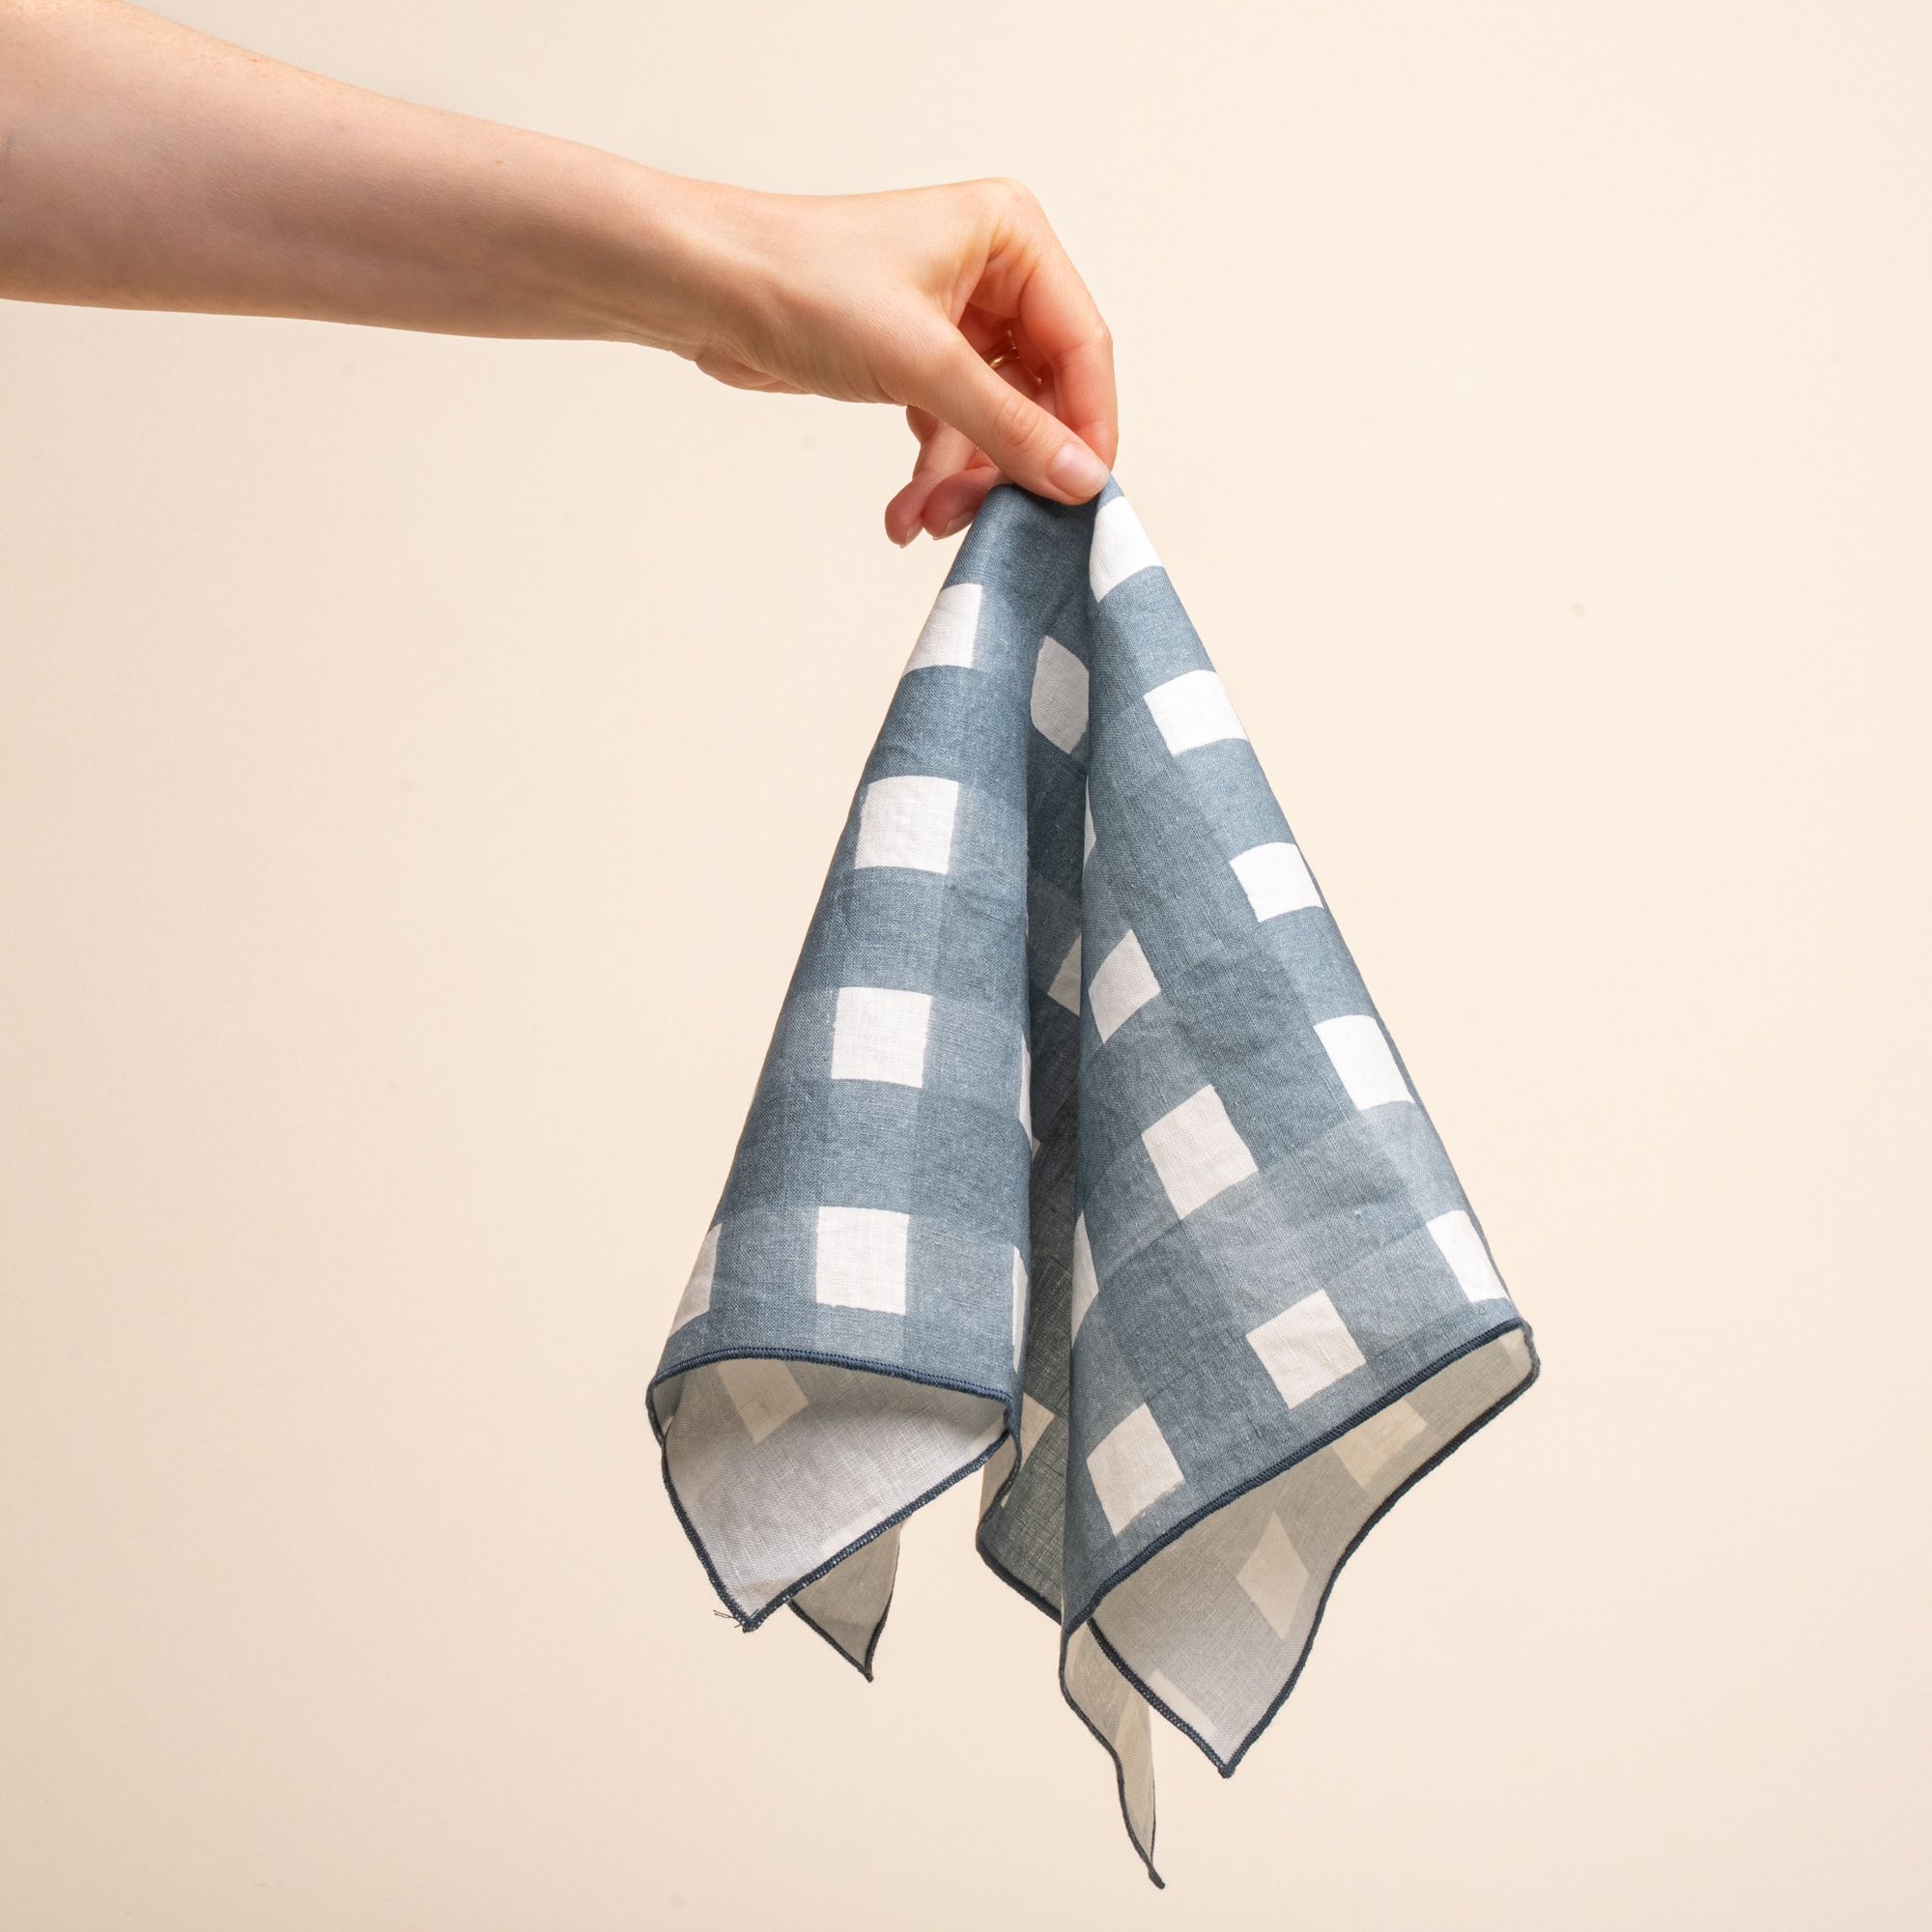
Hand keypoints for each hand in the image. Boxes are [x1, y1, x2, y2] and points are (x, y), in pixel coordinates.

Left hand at [668, 177, 1117, 545]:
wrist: (703, 290)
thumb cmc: (799, 283)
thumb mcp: (921, 362)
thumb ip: (1009, 426)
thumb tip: (1083, 480)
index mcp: (1011, 238)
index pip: (1082, 346)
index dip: (1086, 427)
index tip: (1080, 499)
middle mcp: (991, 274)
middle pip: (1041, 393)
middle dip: (1009, 464)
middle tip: (982, 517)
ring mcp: (953, 321)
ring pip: (994, 423)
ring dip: (964, 481)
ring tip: (927, 519)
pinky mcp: (914, 361)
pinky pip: (951, 431)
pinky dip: (933, 477)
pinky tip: (905, 515)